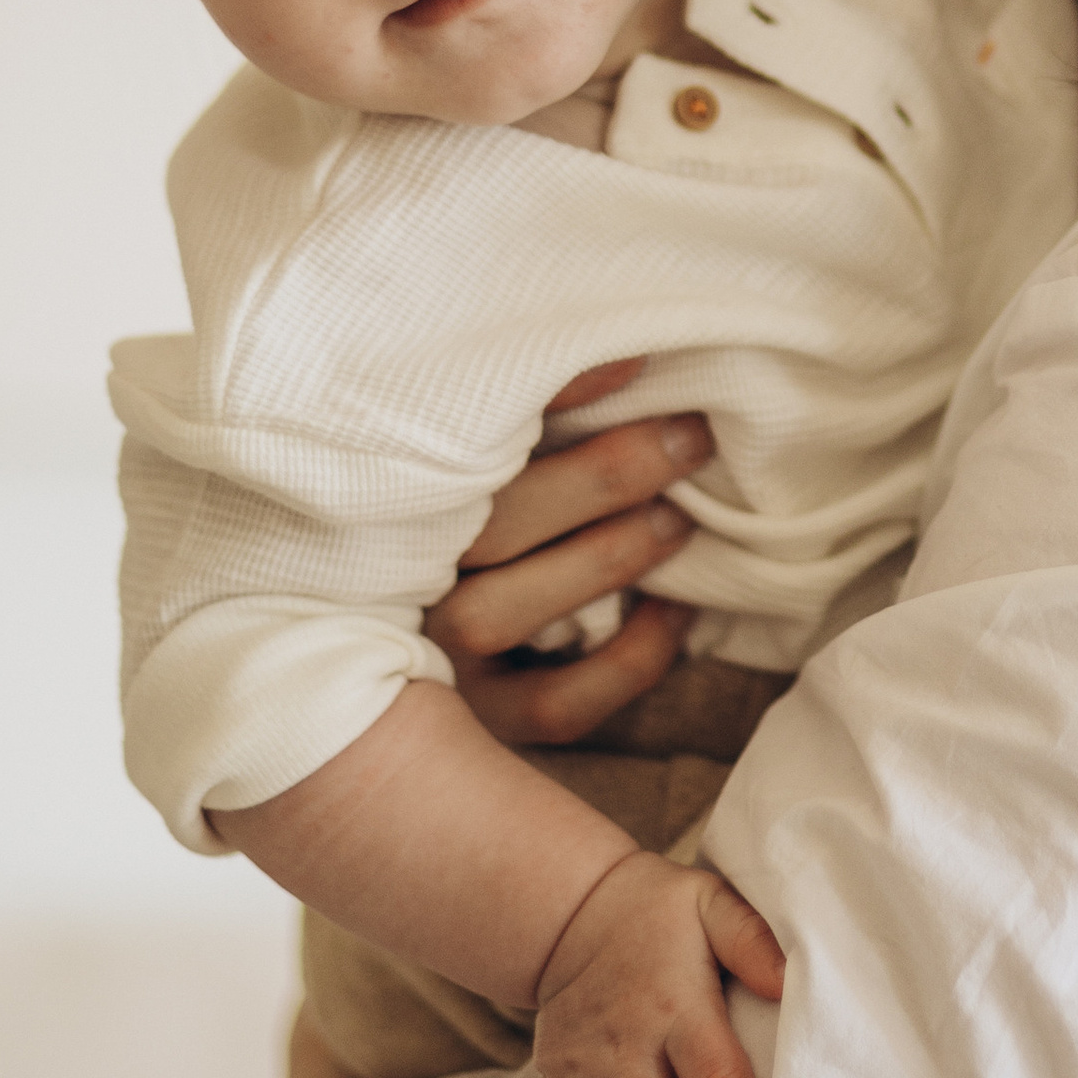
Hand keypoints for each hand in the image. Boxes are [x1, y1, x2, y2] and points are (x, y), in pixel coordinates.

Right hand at [423, 363, 715, 746]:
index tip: (632, 361)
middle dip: (601, 478)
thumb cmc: (480, 515)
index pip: (450, 439)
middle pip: (485, 526)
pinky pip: (553, 703)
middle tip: (688, 438)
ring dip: (603, 561)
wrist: (416, 665)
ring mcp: (431, 658)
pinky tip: (676, 610)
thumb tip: (630, 354)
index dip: (550, 397)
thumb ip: (539, 406)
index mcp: (390, 500)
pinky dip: (626, 659)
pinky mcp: (481, 724)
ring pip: (498, 613)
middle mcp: (394, 581)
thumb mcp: (491, 454)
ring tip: (679, 519)